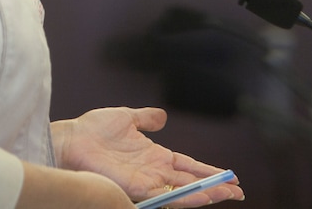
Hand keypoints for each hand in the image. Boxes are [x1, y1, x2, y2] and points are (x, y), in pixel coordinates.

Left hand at [51, 107, 243, 205]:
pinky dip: (187, 196)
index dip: (207, 170)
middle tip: (239, 190)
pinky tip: (204, 195)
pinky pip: (168, 195)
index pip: (187, 165)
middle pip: (191, 180)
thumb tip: (163, 116)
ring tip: (230, 194)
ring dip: (207, 193)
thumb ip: (146, 118)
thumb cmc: (93, 130)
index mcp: (154, 154)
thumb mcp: (126, 117)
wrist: (72, 139)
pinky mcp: (139, 188)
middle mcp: (155, 170)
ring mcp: (148, 181)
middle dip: (215, 186)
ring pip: (184, 191)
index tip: (228, 174)